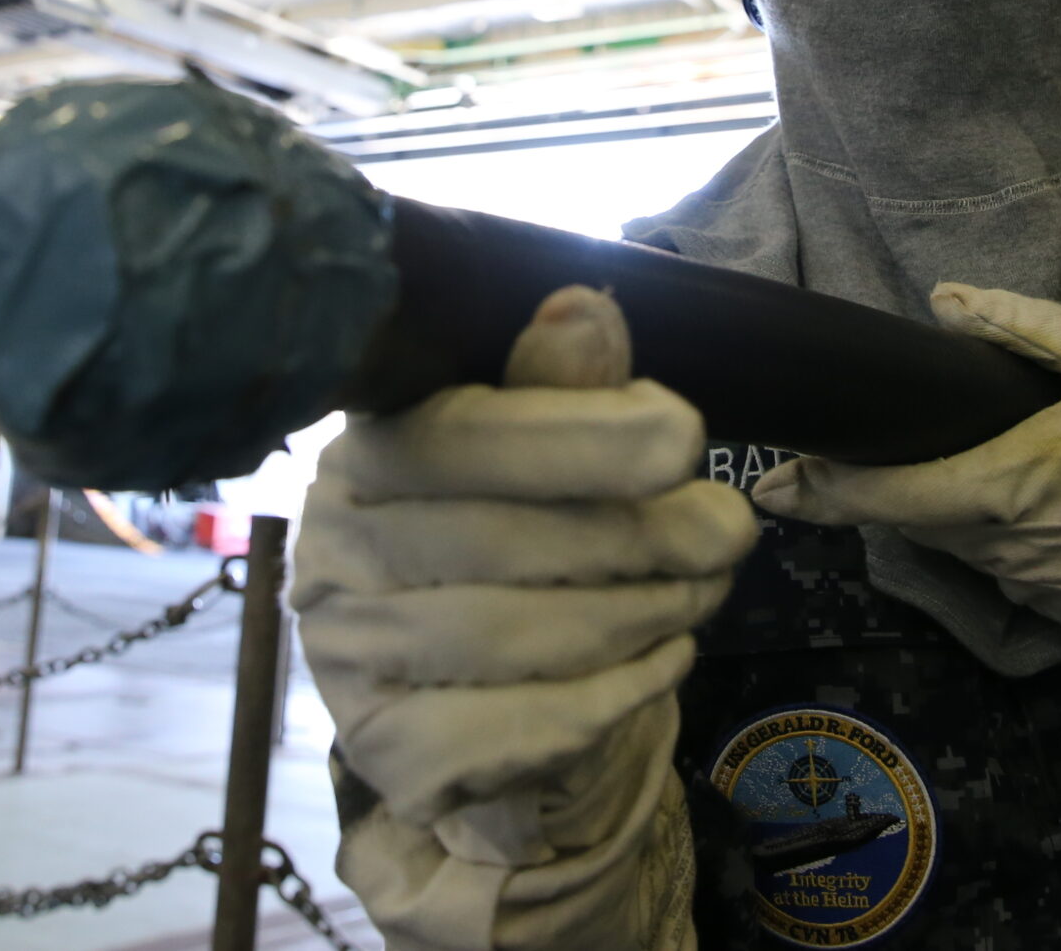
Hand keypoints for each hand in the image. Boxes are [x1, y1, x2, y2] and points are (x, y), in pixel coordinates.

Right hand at [294, 285, 753, 845]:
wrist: (483, 706)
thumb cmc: (516, 547)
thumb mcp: (539, 457)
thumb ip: (562, 394)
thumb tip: (585, 309)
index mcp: (365, 450)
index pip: (460, 437)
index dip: (578, 436)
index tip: (685, 435)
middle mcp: (333, 548)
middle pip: (498, 541)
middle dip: (641, 535)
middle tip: (726, 532)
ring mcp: (348, 656)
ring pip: (512, 638)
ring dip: (640, 614)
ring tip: (702, 592)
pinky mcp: (388, 750)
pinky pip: (516, 730)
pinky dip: (613, 696)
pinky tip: (664, 659)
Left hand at [752, 283, 1060, 634]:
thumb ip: (1023, 324)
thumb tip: (944, 300)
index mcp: (1020, 482)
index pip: (898, 497)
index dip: (828, 494)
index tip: (773, 485)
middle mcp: (1021, 548)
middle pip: (918, 524)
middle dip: (872, 495)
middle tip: (826, 462)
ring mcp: (1046, 588)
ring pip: (959, 550)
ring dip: (937, 513)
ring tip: (936, 466)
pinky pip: (1006, 572)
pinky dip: (995, 540)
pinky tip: (1020, 502)